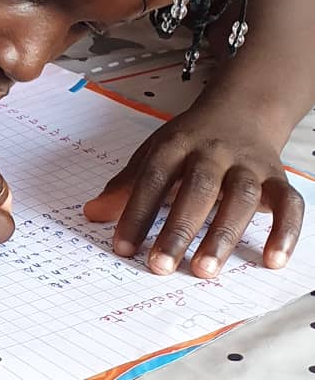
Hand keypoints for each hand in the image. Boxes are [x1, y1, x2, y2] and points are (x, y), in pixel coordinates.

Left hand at [82, 107, 303, 277]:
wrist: (242, 109)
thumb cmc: (192, 140)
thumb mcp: (154, 153)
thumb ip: (126, 186)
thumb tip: (92, 213)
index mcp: (177, 144)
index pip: (153, 177)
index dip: (136, 212)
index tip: (122, 247)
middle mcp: (214, 152)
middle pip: (197, 188)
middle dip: (178, 228)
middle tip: (160, 266)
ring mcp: (248, 164)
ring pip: (241, 197)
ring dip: (223, 234)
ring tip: (204, 270)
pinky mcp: (278, 178)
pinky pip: (288, 204)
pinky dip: (284, 232)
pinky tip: (271, 261)